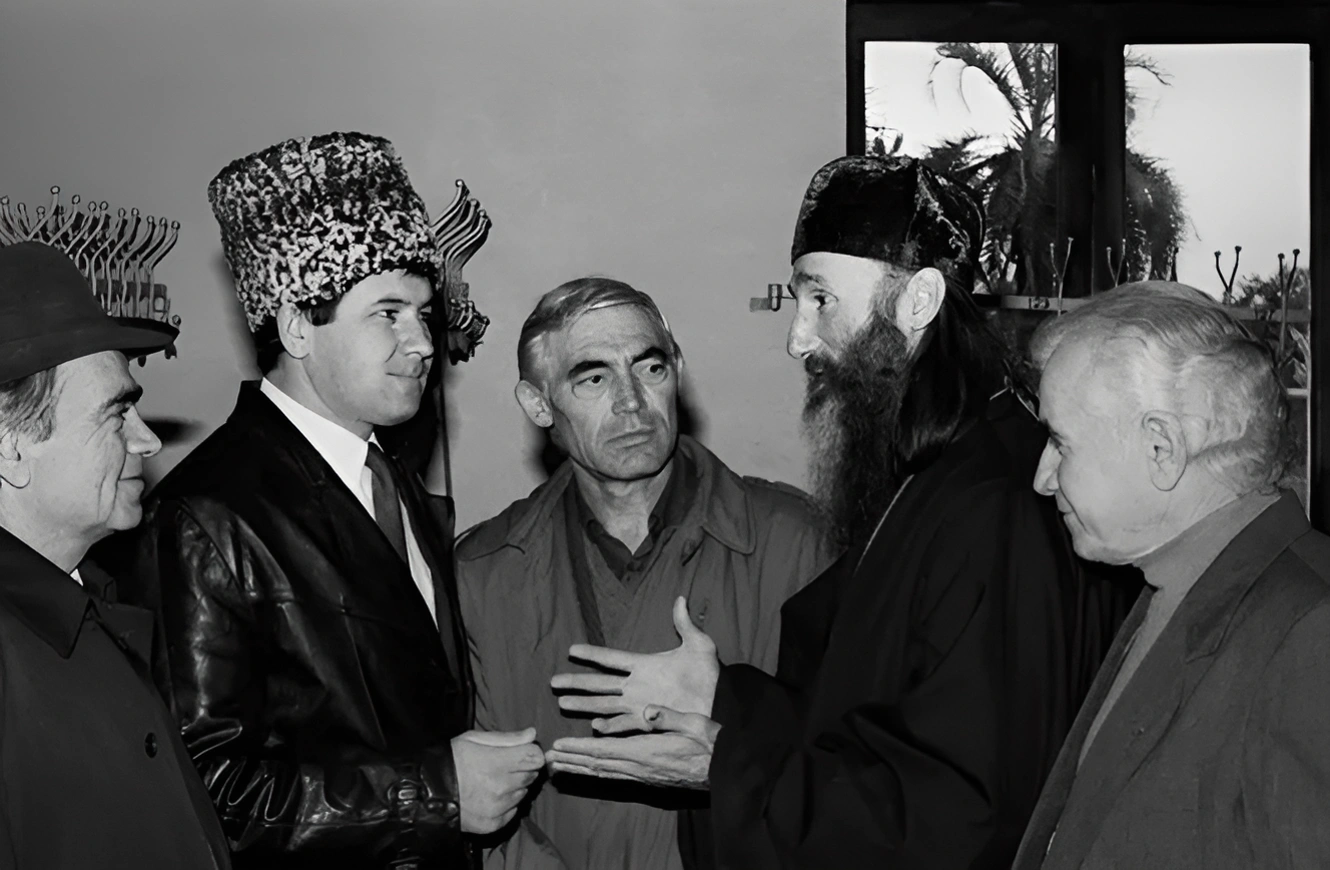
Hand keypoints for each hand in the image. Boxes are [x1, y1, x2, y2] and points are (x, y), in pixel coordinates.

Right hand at [451, 727, 543, 834]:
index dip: (531, 753)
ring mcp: (498, 807)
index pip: (535, 758)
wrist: (427, 791)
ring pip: (522, 794)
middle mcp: (501, 787)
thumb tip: (532, 734)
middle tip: (504, 766)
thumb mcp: (475, 740)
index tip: (522, 753)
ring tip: (493, 781)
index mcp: (498, 762)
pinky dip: (506, 805)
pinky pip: (512, 812)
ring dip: (514, 787)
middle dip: (522, 769)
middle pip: (531, 775)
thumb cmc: (452, 759)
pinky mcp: (493, 824)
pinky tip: (490, 797)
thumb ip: (507, 738)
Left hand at [546, 705, 720, 789]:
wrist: (726, 770)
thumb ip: (669, 717)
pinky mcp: (649, 779)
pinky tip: (590, 771)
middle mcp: (640, 767)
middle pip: (597, 764)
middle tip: (546, 760)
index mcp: (646, 752)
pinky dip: (598, 773)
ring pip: (604, 773)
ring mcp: (643, 776)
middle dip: (571, 761)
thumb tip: (646, 709)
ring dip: (580, 769)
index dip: (578, 749)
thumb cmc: (711, 743)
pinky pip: (616, 776)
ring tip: (558, 768)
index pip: (603, 751)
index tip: (557, 747)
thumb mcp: (695, 724)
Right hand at [550, 596, 719, 732]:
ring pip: (605, 705)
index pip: (611, 658)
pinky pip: (624, 726)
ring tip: (563, 703)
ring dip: (584, 705)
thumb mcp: (699, 645)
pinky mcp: (649, 723)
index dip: (592, 654)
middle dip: (577, 682)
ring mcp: (640, 705)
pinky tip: (594, 727)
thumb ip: (685, 624)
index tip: (571, 649)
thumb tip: (681, 597)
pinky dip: (610, 727)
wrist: (722, 701)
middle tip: (553, 681)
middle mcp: (637, 686)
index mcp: (644, 665)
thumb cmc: (710, 674)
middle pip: (600, 684)